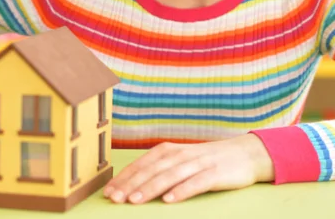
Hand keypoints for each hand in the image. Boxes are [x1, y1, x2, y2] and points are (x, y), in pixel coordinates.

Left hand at [104, 134, 274, 203]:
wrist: (243, 154)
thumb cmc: (204, 161)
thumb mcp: (178, 160)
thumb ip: (158, 169)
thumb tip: (132, 184)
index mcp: (167, 151)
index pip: (140, 165)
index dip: (124, 178)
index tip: (108, 191)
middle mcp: (179, 155)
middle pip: (151, 171)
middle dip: (131, 185)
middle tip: (115, 198)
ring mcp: (197, 163)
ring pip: (169, 176)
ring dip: (150, 188)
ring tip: (135, 200)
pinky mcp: (214, 174)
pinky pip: (195, 183)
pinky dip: (181, 191)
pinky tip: (169, 200)